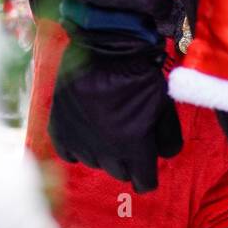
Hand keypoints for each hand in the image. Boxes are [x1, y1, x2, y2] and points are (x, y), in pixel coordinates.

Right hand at [49, 27, 182, 192]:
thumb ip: (168, 137)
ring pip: (94, 162)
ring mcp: (79, 139)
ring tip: (107, 130)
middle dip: (127, 161)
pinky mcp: (59, 126)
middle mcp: (105, 150)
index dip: (147, 176)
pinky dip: (78, 146)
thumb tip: (165, 155)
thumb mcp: (164, 105)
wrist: (105, 44)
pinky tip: (86, 133)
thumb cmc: (139, 73)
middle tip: (130, 140)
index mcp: (133, 147)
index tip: (146, 167)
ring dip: (103, 152)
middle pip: (119, 173)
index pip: (143, 183)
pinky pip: (68, 153)